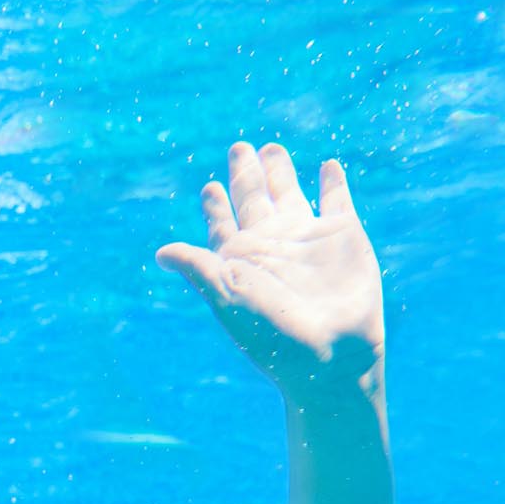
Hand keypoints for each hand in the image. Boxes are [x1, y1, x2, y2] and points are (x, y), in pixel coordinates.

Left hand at [156, 142, 382, 402]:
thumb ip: (197, 267)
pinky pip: (337, 200)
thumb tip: (160, 253)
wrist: (330, 355)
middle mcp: (271, 243)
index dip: (215, 204)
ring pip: (290, 193)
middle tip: (238, 147)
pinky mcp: (344, 234)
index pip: (223, 222)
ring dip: (280, 171)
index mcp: (240, 257)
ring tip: (271, 148)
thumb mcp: (226, 295)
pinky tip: (327, 166)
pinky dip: (333, 183)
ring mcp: (308, 237)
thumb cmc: (272, 332)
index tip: (209, 187)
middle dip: (245, 174)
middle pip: (254, 198)